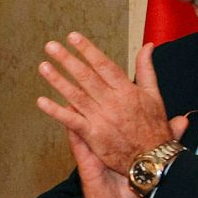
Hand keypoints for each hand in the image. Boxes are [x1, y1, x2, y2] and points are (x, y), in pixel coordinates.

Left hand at [35, 34, 184, 173]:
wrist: (154, 159)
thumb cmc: (155, 128)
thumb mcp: (155, 95)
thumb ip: (146, 69)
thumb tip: (148, 46)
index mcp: (127, 90)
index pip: (104, 65)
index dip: (88, 50)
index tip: (73, 37)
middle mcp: (113, 102)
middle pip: (86, 77)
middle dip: (68, 60)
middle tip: (51, 46)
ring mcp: (101, 118)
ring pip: (76, 95)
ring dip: (58, 80)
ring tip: (43, 66)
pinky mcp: (93, 135)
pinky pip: (71, 120)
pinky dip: (56, 111)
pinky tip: (41, 101)